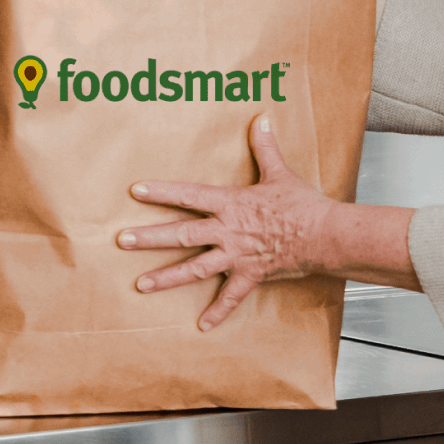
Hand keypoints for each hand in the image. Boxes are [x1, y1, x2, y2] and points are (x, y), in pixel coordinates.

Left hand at [119, 113, 330, 330]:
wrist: (322, 234)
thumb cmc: (300, 204)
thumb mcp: (280, 172)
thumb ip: (265, 146)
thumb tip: (262, 118)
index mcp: (231, 204)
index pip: (190, 196)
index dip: (162, 193)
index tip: (136, 192)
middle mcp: (227, 231)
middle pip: (182, 234)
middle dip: (150, 238)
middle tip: (122, 241)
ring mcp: (236, 255)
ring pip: (195, 268)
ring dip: (168, 277)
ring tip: (142, 285)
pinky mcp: (250, 274)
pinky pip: (232, 296)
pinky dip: (218, 311)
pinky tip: (202, 325)